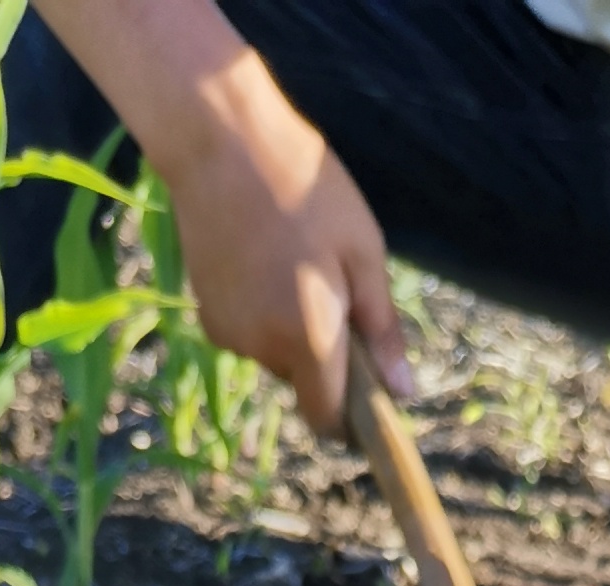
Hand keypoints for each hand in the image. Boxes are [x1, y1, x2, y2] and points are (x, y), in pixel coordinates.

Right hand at [163, 49, 410, 435]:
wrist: (219, 142)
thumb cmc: (305, 189)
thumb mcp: (364, 254)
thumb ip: (382, 331)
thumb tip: (402, 394)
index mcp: (308, 339)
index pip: (328, 419)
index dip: (350, 419)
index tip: (368, 391)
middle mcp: (262, 348)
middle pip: (304, 383)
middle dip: (326, 358)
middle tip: (338, 292)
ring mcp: (228, 332)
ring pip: (276, 356)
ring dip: (294, 332)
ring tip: (299, 265)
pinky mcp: (206, 313)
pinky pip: (250, 334)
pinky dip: (265, 315)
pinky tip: (267, 262)